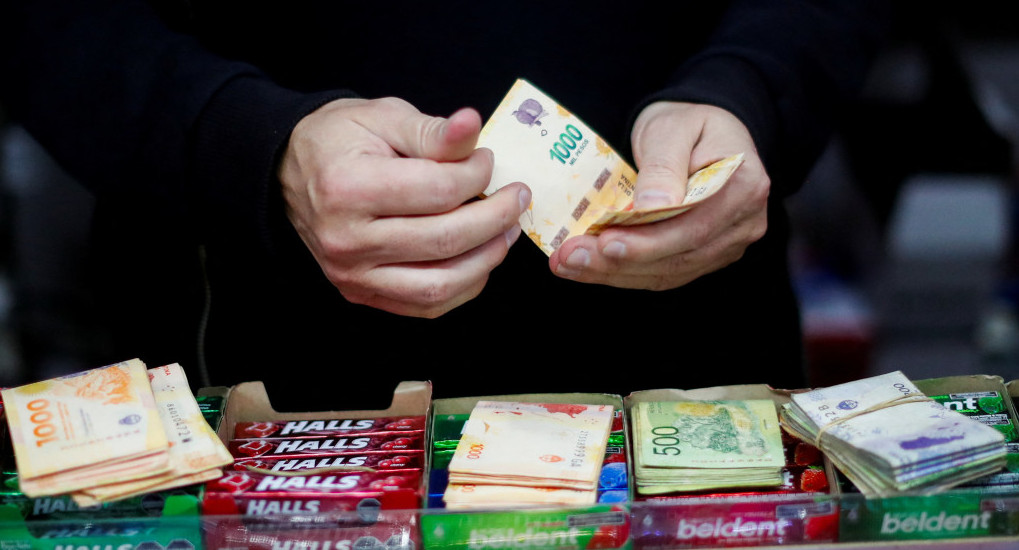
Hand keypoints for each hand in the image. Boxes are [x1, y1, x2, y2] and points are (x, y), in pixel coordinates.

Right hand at [279, 97, 529, 317]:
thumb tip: (472, 126)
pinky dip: (464, 287)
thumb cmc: (342, 139)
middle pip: (444, 241)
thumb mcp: (384, 117)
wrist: (293, 170)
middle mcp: (346, 239)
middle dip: (495, 218)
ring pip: (439, 284)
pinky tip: (480, 258)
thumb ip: (432, 131)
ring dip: (486, 259)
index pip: (437, 191)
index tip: (488, 160)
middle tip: (517, 197)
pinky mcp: (361, 293)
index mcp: (348, 188)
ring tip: (506, 231)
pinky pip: (426, 305)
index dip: (477, 175)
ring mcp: (352, 274)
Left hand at [549, 102, 768, 289]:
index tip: (603, 243)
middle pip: (678, 256)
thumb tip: (652, 207)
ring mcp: (727, 244)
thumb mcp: (671, 129)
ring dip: (613, 273)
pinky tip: (589, 267)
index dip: (647, 243)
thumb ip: (663, 166)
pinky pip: (663, 272)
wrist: (696, 131)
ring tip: (569, 263)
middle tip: (570, 257)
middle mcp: (743, 223)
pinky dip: (623, 273)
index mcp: (743, 186)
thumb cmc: (685, 124)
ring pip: (668, 272)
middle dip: (619, 262)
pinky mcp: (705, 256)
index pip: (693, 228)